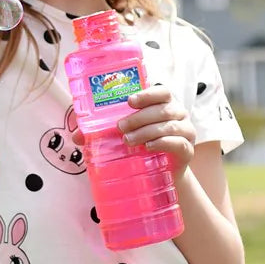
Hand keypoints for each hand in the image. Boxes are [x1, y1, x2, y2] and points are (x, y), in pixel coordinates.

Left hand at [72, 86, 196, 178]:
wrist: (160, 172)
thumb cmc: (140, 144)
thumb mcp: (122, 134)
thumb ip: (101, 131)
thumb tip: (77, 135)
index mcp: (163, 103)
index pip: (161, 91)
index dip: (147, 94)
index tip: (129, 101)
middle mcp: (177, 113)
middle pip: (163, 109)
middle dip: (139, 117)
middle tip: (120, 127)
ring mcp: (185, 131)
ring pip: (169, 125)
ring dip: (147, 131)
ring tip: (128, 140)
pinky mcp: (187, 150)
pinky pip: (178, 142)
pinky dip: (162, 143)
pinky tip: (149, 147)